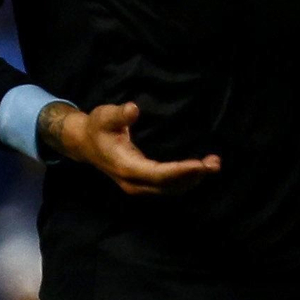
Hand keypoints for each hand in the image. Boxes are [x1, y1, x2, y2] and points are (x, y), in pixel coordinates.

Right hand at [39, 102, 221, 196]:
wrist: (84, 143)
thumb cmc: (97, 127)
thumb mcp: (104, 116)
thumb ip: (119, 115)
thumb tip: (134, 109)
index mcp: (125, 166)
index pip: (156, 174)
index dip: (179, 171)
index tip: (200, 164)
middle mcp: (132, 181)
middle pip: (166, 185)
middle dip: (192, 176)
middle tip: (215, 164)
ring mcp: (137, 184)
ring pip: (168, 189)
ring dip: (192, 179)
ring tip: (213, 165)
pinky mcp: (142, 182)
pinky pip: (166, 186)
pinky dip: (184, 180)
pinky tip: (199, 170)